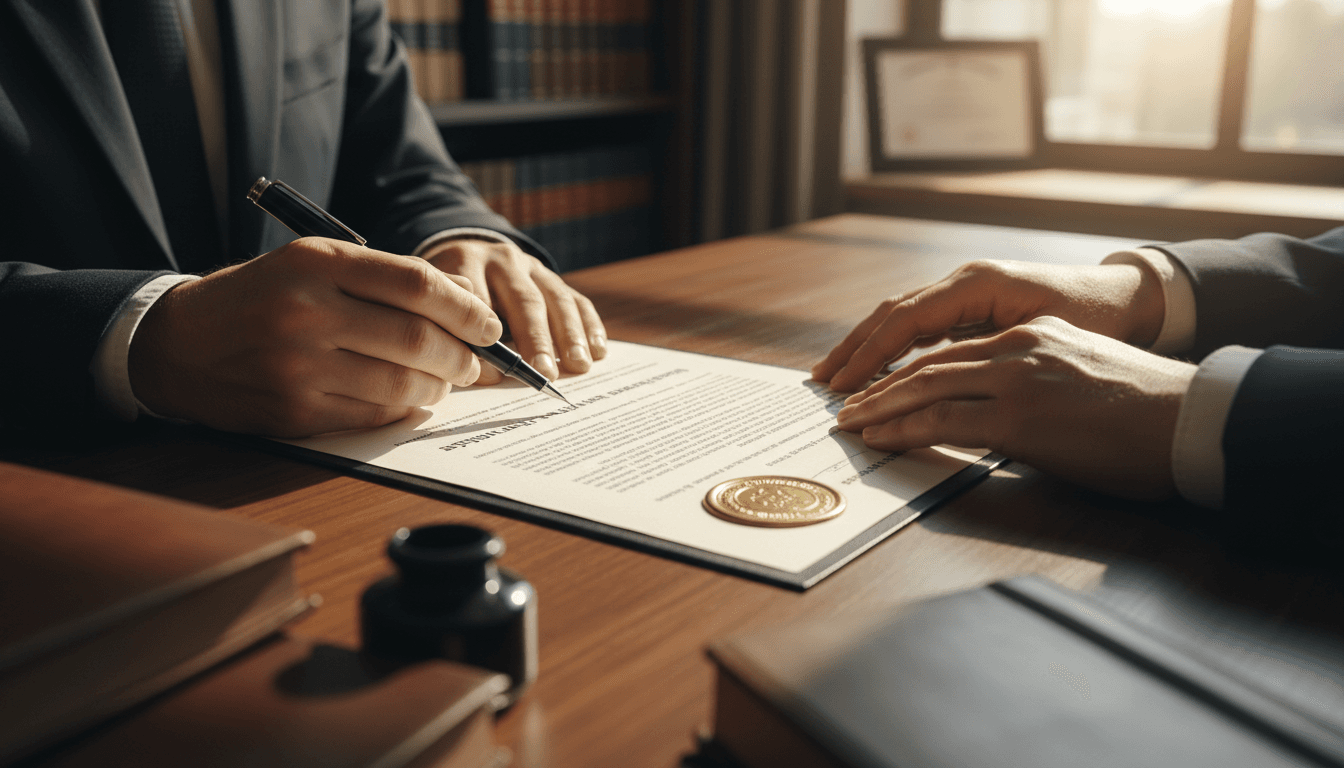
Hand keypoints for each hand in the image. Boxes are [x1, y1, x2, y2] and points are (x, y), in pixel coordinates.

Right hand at [129, 238, 501, 436]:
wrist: (179, 344)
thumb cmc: (260, 297)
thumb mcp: (309, 262)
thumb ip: (379, 278)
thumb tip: (461, 316)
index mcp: (316, 262)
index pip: (416, 283)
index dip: (465, 308)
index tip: (488, 325)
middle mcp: (307, 311)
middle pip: (417, 338)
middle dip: (462, 356)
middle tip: (474, 362)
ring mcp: (298, 365)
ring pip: (402, 383)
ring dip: (439, 388)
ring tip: (445, 382)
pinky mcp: (294, 410)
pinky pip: (373, 414)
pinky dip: (404, 410)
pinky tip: (410, 400)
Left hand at [424, 238, 606, 383]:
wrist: (465, 256)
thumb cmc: (445, 296)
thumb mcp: (435, 303)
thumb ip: (451, 332)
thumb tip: (485, 374)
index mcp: (464, 262)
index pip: (478, 300)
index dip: (486, 337)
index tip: (494, 372)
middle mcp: (502, 260)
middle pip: (524, 300)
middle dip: (536, 339)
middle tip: (544, 372)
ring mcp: (531, 266)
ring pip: (556, 298)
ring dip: (570, 335)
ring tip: (578, 365)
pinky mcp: (552, 277)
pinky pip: (577, 300)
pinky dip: (590, 326)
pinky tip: (598, 351)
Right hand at [812, 259, 1166, 392]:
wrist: (1128, 299)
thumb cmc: (1095, 320)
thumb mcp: (1045, 338)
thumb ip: (992, 356)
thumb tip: (942, 383)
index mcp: (977, 285)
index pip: (906, 320)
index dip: (870, 354)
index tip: (844, 384)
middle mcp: (964, 282)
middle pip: (891, 313)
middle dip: (854, 348)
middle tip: (823, 382)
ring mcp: (965, 292)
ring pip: (900, 317)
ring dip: (865, 346)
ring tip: (835, 375)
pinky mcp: (970, 306)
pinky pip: (918, 325)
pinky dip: (890, 346)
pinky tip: (876, 369)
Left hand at [834, 317, 1196, 499]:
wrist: (1188, 421)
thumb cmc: (1143, 413)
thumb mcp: (1079, 375)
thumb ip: (1033, 382)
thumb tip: (999, 412)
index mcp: (1030, 335)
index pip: (950, 349)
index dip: (904, 368)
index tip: (874, 384)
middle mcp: (1016, 347)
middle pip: (926, 363)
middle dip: (877, 384)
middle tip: (844, 404)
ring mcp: (1015, 379)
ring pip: (925, 387)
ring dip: (878, 408)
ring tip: (850, 424)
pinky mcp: (1019, 418)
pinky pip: (943, 420)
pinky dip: (903, 429)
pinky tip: (879, 439)